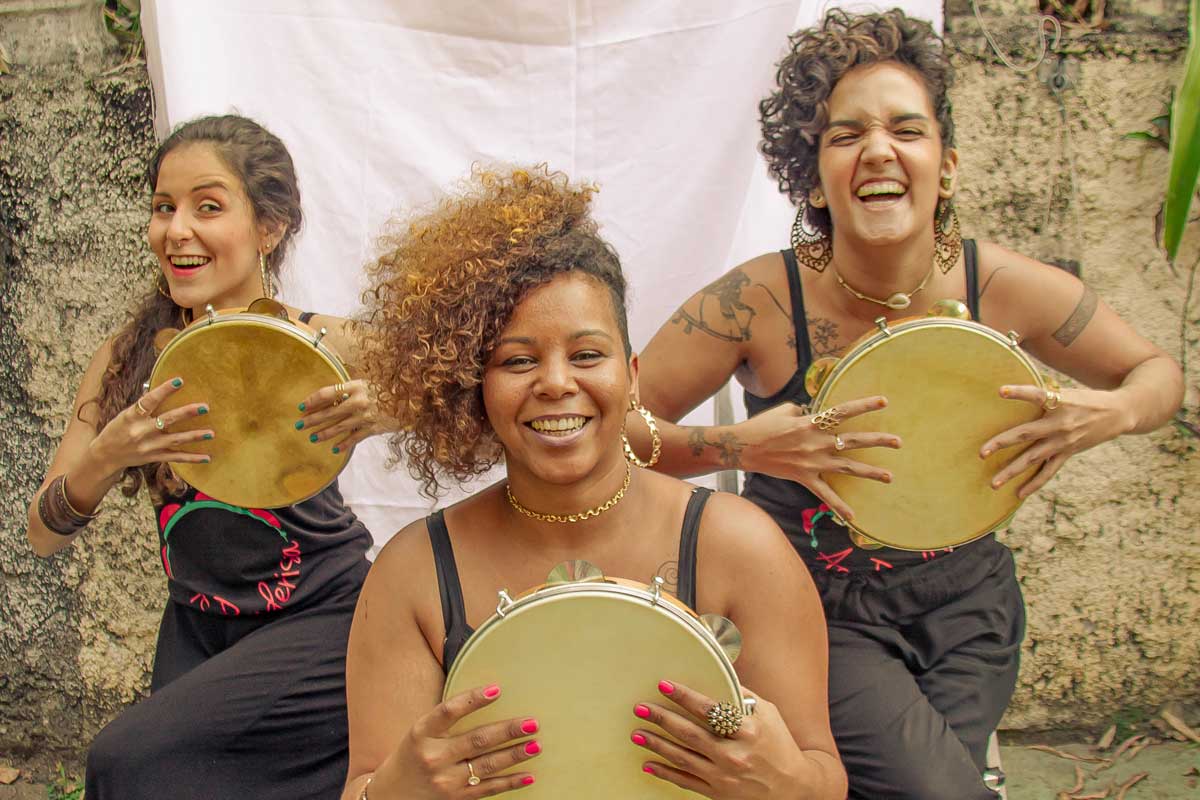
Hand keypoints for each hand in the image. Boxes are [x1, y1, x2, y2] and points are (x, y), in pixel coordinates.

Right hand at [87, 377, 212, 475]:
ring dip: (194, 436)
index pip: (149, 400)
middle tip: (205, 407)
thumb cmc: (117, 429)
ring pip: (175, 440)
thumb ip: (144, 405)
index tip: (180, 380)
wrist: (105, 455)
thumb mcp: (125, 414)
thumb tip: (163, 389)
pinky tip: (207, 457)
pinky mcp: (154, 457)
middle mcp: (141, 431)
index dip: (164, 390)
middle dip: (187, 413)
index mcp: (132, 416)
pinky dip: (192, 458)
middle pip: (167, 420)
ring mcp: (149, 446)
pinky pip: (176, 458)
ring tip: (211, 433)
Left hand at [295, 379, 385, 453]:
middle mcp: (359, 401)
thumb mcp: (369, 383)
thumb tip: (331, 397)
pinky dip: (344, 444)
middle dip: (312, 419)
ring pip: (339, 427)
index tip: (301, 406)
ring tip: (312, 438)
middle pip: (329, 411)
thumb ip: (351, 389)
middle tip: (299, 425)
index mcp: (356, 386)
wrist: (413, 400)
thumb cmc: (389, 389)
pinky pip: (355, 438)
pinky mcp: (374, 428)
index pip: (328, 393)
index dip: (312, 400)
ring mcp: (366, 416)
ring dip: (324, 433)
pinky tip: (335, 450)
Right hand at [371, 684, 538, 798]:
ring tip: (536, 745)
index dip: (473, 700)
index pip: (449, 711)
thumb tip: (489, 695)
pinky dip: (510, 783)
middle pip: (477, 740)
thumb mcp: (420, 732)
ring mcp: (445, 781)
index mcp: (422, 733)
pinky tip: (528, 775)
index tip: (497, 689)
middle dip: (508, 731)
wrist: (391, 796)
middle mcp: (433, 757)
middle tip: (532, 723)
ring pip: (487, 766)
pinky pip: (488, 789)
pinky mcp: (456, 799)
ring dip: (514, 755)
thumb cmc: (412, 754)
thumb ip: (446, 719)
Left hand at [632, 681, 801, 798]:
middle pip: (691, 734)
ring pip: (684, 758)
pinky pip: (686, 782)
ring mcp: (725, 777)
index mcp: (749, 731)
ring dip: (657, 745)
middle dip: (663, 719)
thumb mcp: (768, 714)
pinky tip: (648, 764)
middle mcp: (735, 755)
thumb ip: (743, 695)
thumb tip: (719, 671)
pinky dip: (665, 773)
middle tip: (640, 708)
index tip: (664, 684)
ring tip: (637, 733)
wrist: (795, 789)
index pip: (711, 710)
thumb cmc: (780, 745)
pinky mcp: (718, 793)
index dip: (685, 697)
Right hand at [738, 397, 900, 520]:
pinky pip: (825, 494)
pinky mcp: (804, 477)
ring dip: (870, 472)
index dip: (864, 406)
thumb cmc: (762, 425)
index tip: (885, 402)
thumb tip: (814, 413)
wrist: (743, 447)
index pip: (843, 411)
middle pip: (854, 440)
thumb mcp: (784, 410)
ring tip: (889, 476)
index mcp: (812, 422)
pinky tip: (853, 516)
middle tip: (898, 442)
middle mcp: (816, 442)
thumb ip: (804, 411)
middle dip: (878, 441)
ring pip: (847, 467)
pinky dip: (839, 506)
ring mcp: (812, 461)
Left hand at [981, 384, 1132, 498]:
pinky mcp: (1068, 452)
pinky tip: (1019, 493)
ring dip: (1012, 471)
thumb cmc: (1086, 398)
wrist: (1119, 413)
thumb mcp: (1067, 391)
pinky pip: (1048, 471)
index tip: (1001, 391)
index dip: (1019, 392)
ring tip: (994, 483)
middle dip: (1002, 443)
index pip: (1037, 395)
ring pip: (1033, 458)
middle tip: (981, 453)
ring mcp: (1063, 441)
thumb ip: (1044, 394)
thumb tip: (1011, 391)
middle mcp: (1060, 424)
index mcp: (1060, 403)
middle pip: (1026, 434)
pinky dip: (1034, 483)